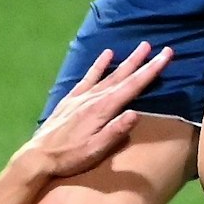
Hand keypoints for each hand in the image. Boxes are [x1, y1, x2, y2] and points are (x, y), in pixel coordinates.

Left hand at [20, 43, 171, 178]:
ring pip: (108, 73)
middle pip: (123, 76)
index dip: (150, 70)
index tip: (165, 55)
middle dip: (143, 62)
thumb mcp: (95, 150)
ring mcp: (81, 96)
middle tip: (159, 47)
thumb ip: (115, 132)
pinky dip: (99, 64)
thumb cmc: (70, 156)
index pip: (132, 86)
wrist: (39, 155)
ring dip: (125, 60)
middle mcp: (93, 97)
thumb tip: (136, 114)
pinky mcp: (71, 98)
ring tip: (140, 47)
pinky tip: (106, 54)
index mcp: (102, 108)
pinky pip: (89, 76)